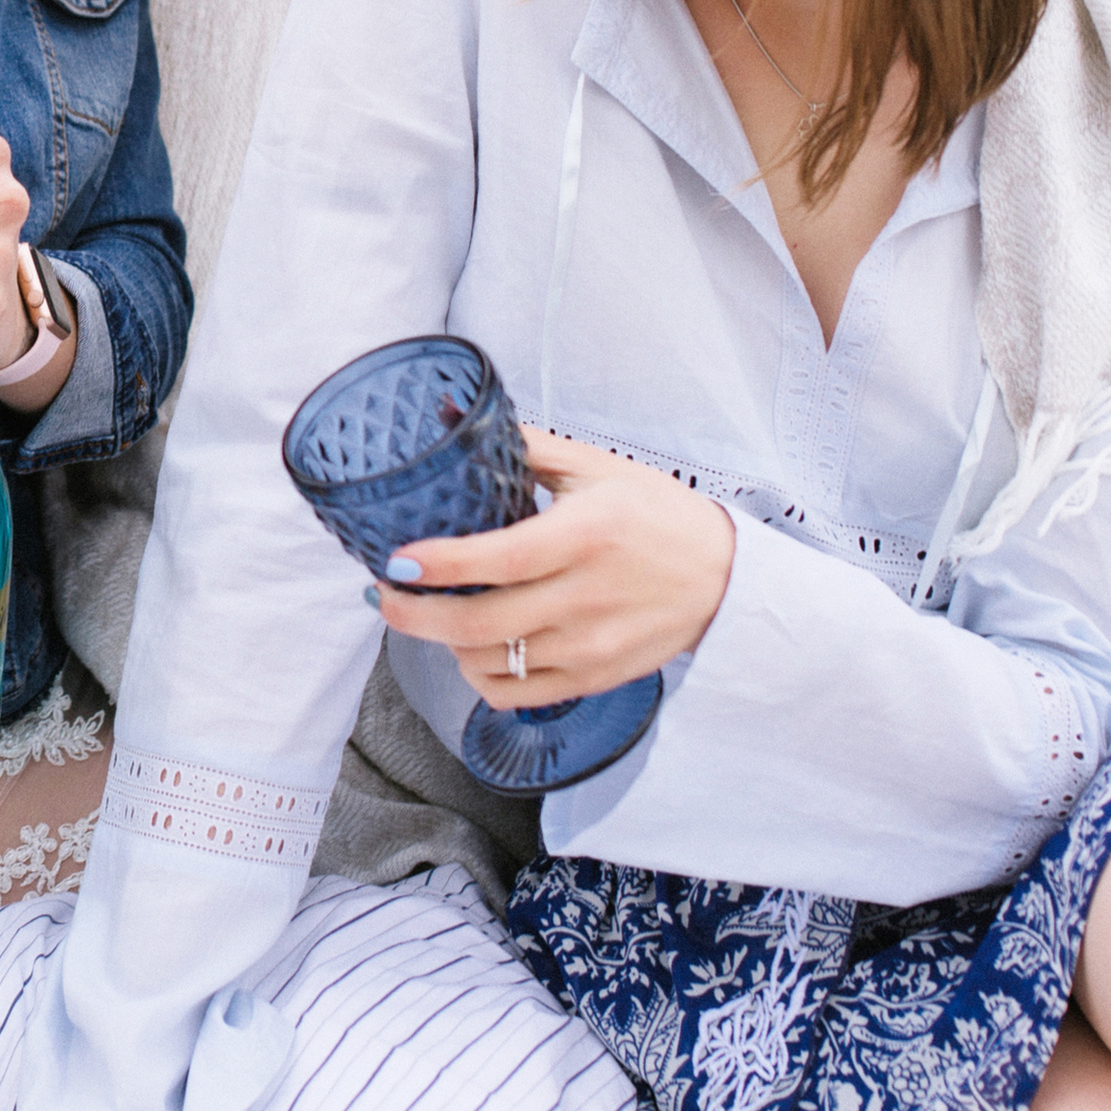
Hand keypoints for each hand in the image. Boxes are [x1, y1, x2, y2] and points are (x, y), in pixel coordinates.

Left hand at [369, 423, 734, 703]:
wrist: (725, 578)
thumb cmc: (658, 515)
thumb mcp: (597, 469)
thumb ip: (525, 446)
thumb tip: (452, 417)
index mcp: (583, 537)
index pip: (497, 559)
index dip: (439, 565)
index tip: (397, 559)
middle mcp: (584, 598)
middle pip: (478, 626)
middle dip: (413, 616)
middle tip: (385, 597)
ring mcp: (589, 646)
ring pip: (488, 663)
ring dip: (444, 643)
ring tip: (434, 615)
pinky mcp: (593, 678)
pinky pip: (515, 693)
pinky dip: (480, 676)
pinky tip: (473, 650)